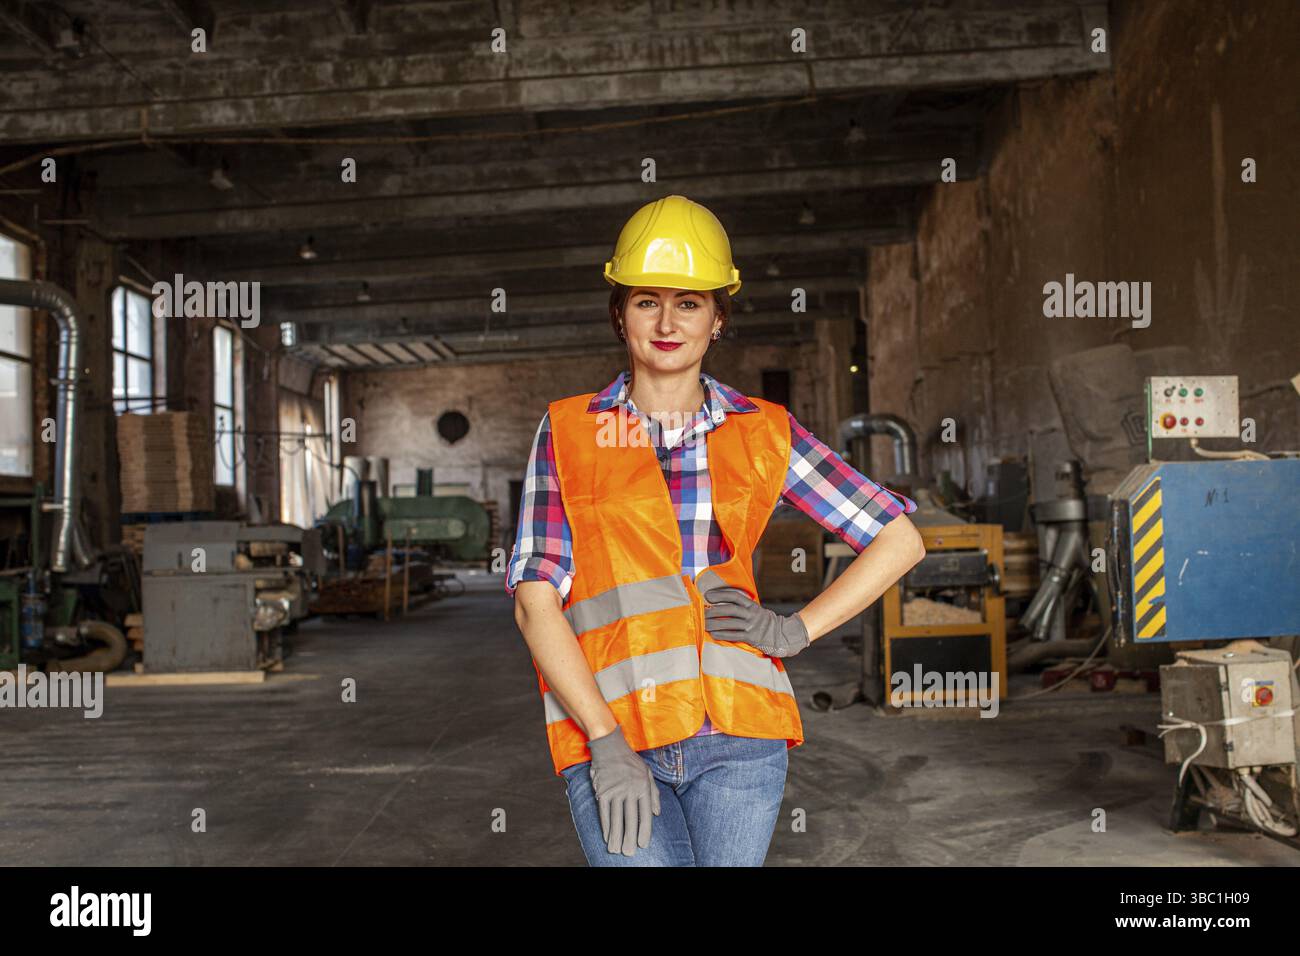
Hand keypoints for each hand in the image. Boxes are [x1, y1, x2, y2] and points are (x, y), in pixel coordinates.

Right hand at [586, 725, 659, 855]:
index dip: (644, 831)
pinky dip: (605, 826)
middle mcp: (630, 790)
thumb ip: (653, 793)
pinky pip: (604, 812)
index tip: (643, 844)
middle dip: (629, 838)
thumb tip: (656, 813)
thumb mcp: (647, 773)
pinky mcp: (602, 791)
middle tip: (629, 853)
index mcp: (643, 787)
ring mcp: (615, 791)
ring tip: (616, 850)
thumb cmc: (630, 761)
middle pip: (630, 819)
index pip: (645, 814)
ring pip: (616, 818)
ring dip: (615, 836)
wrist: (609, 746)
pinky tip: (606, 836)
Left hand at [703, 586, 810, 657]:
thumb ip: (741, 607)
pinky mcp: (752, 637)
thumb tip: (718, 604)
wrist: (781, 635)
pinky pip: (734, 636)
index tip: (707, 595)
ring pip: (729, 624)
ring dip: (714, 624)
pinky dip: (722, 635)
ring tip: (704, 624)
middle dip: (713, 611)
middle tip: (701, 612)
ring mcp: (752, 626)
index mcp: (752, 605)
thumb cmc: (762, 622)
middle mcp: (752, 614)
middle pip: (729, 610)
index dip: (720, 594)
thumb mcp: (755, 610)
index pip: (734, 596)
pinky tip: (713, 635)